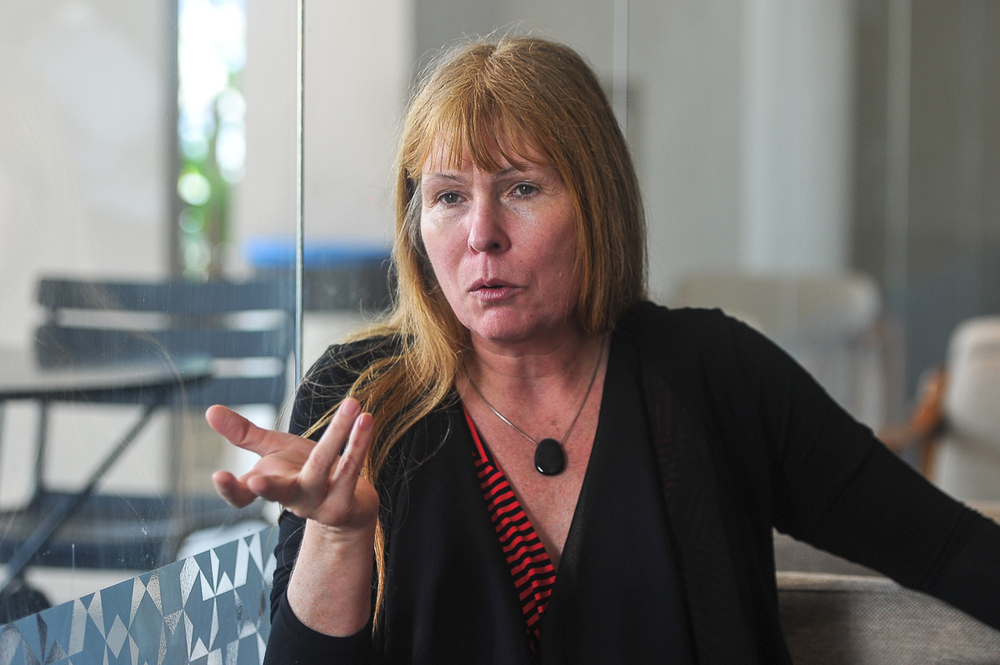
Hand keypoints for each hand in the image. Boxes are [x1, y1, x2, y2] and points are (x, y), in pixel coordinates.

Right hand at [206, 399, 378, 533]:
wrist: (348, 501)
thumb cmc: (304, 471)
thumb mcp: (272, 451)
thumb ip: (244, 434)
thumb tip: (209, 410)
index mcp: (270, 486)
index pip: (242, 495)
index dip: (229, 489)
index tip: (218, 476)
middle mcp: (292, 499)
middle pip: (280, 492)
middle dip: (267, 487)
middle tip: (255, 479)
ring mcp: (319, 504)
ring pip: (323, 467)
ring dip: (338, 434)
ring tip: (352, 403)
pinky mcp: (345, 504)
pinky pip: (352, 469)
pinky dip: (359, 442)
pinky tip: (365, 419)